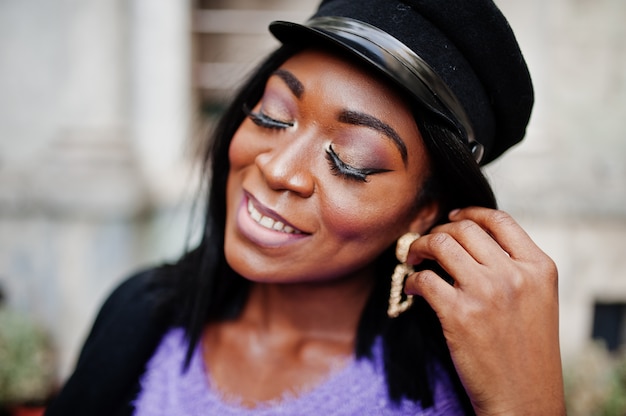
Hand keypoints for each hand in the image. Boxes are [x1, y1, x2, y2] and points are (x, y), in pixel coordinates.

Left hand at [404, 207, 564, 414]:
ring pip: (442, 244)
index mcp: (539, 268)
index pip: (500, 220)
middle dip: (438, 230)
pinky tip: (413, 289)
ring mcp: (487, 292)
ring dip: (420, 246)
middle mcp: (515, 275)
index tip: (451, 217)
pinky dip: (412, 279)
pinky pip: (424, 279)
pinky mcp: (460, 314)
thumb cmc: (527, 353)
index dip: (469, 212)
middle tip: (426, 244)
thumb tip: (470, 241)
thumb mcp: (538, 301)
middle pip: (465, 228)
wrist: (524, 399)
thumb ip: (514, 268)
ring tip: (413, 258)